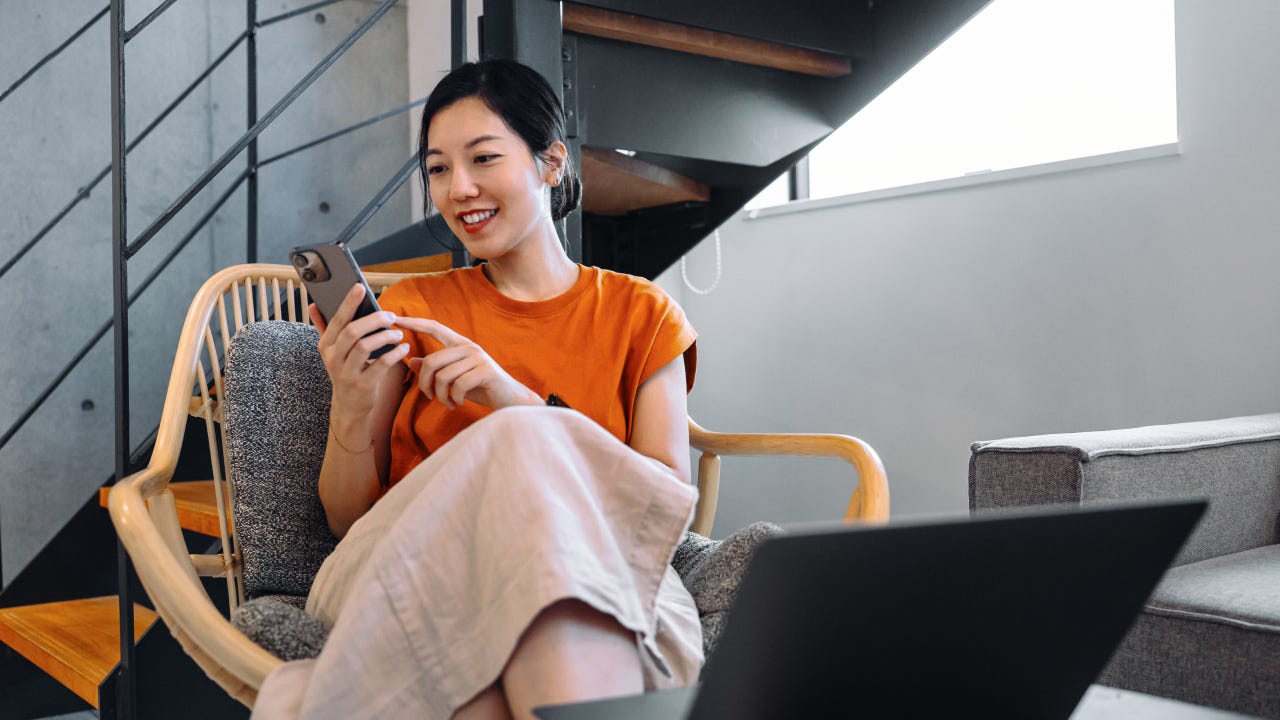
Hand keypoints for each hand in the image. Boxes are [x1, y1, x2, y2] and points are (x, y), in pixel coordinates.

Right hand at [310, 284, 410, 417]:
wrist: (349, 407)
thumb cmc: (345, 372)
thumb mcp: (332, 352)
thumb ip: (324, 327)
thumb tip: (313, 305)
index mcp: (326, 346)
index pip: (337, 320)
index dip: (348, 302)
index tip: (360, 287)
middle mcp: (333, 358)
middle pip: (352, 331)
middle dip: (374, 319)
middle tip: (391, 316)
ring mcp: (347, 373)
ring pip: (365, 346)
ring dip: (385, 336)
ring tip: (398, 334)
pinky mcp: (363, 385)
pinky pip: (381, 364)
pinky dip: (395, 354)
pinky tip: (403, 348)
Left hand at [394, 317, 540, 410]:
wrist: (510, 402)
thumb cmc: (481, 389)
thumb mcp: (454, 380)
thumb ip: (435, 370)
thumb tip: (411, 361)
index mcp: (460, 345)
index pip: (435, 327)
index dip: (414, 322)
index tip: (395, 318)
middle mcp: (469, 347)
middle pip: (431, 361)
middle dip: (425, 384)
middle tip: (430, 397)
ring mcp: (478, 357)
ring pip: (442, 376)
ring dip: (441, 396)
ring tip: (449, 403)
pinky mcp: (485, 371)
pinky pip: (457, 385)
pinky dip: (455, 399)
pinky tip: (459, 403)